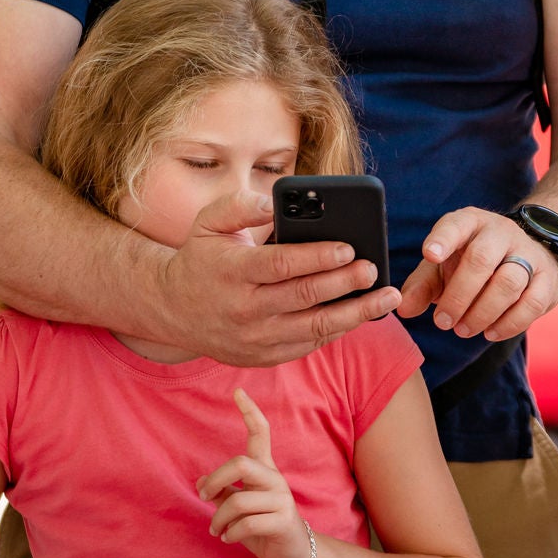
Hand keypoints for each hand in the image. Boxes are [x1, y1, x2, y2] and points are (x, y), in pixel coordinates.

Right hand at [154, 191, 400, 366]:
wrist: (170, 309)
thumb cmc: (201, 257)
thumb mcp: (208, 221)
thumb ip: (242, 205)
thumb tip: (273, 200)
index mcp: (232, 272)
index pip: (281, 265)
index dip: (316, 257)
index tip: (348, 248)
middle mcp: (243, 309)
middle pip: (303, 297)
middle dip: (344, 283)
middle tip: (374, 269)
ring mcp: (253, 339)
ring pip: (313, 328)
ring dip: (355, 314)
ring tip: (387, 298)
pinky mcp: (261, 357)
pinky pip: (307, 344)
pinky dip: (337, 331)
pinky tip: (361, 315)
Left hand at [198, 389, 320, 557]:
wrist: (292, 553)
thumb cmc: (262, 526)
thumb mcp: (239, 508)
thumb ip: (223, 493)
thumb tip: (200, 483)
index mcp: (265, 470)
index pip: (261, 433)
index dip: (250, 412)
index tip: (237, 392)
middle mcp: (275, 479)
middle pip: (242, 463)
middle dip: (215, 480)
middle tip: (204, 497)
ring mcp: (281, 499)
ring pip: (239, 500)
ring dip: (219, 519)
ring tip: (216, 530)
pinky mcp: (283, 521)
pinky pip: (247, 523)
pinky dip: (231, 533)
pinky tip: (229, 538)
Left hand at [395, 207, 557, 340]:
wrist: (526, 257)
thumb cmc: (472, 263)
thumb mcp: (443, 267)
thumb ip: (422, 286)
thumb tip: (403, 308)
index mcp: (471, 223)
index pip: (457, 224)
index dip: (443, 238)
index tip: (429, 255)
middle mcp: (501, 233)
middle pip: (481, 258)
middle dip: (459, 296)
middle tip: (443, 322)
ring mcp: (528, 254)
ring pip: (508, 282)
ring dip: (482, 313)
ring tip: (464, 330)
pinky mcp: (548, 279)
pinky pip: (531, 303)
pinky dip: (508, 323)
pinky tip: (490, 332)